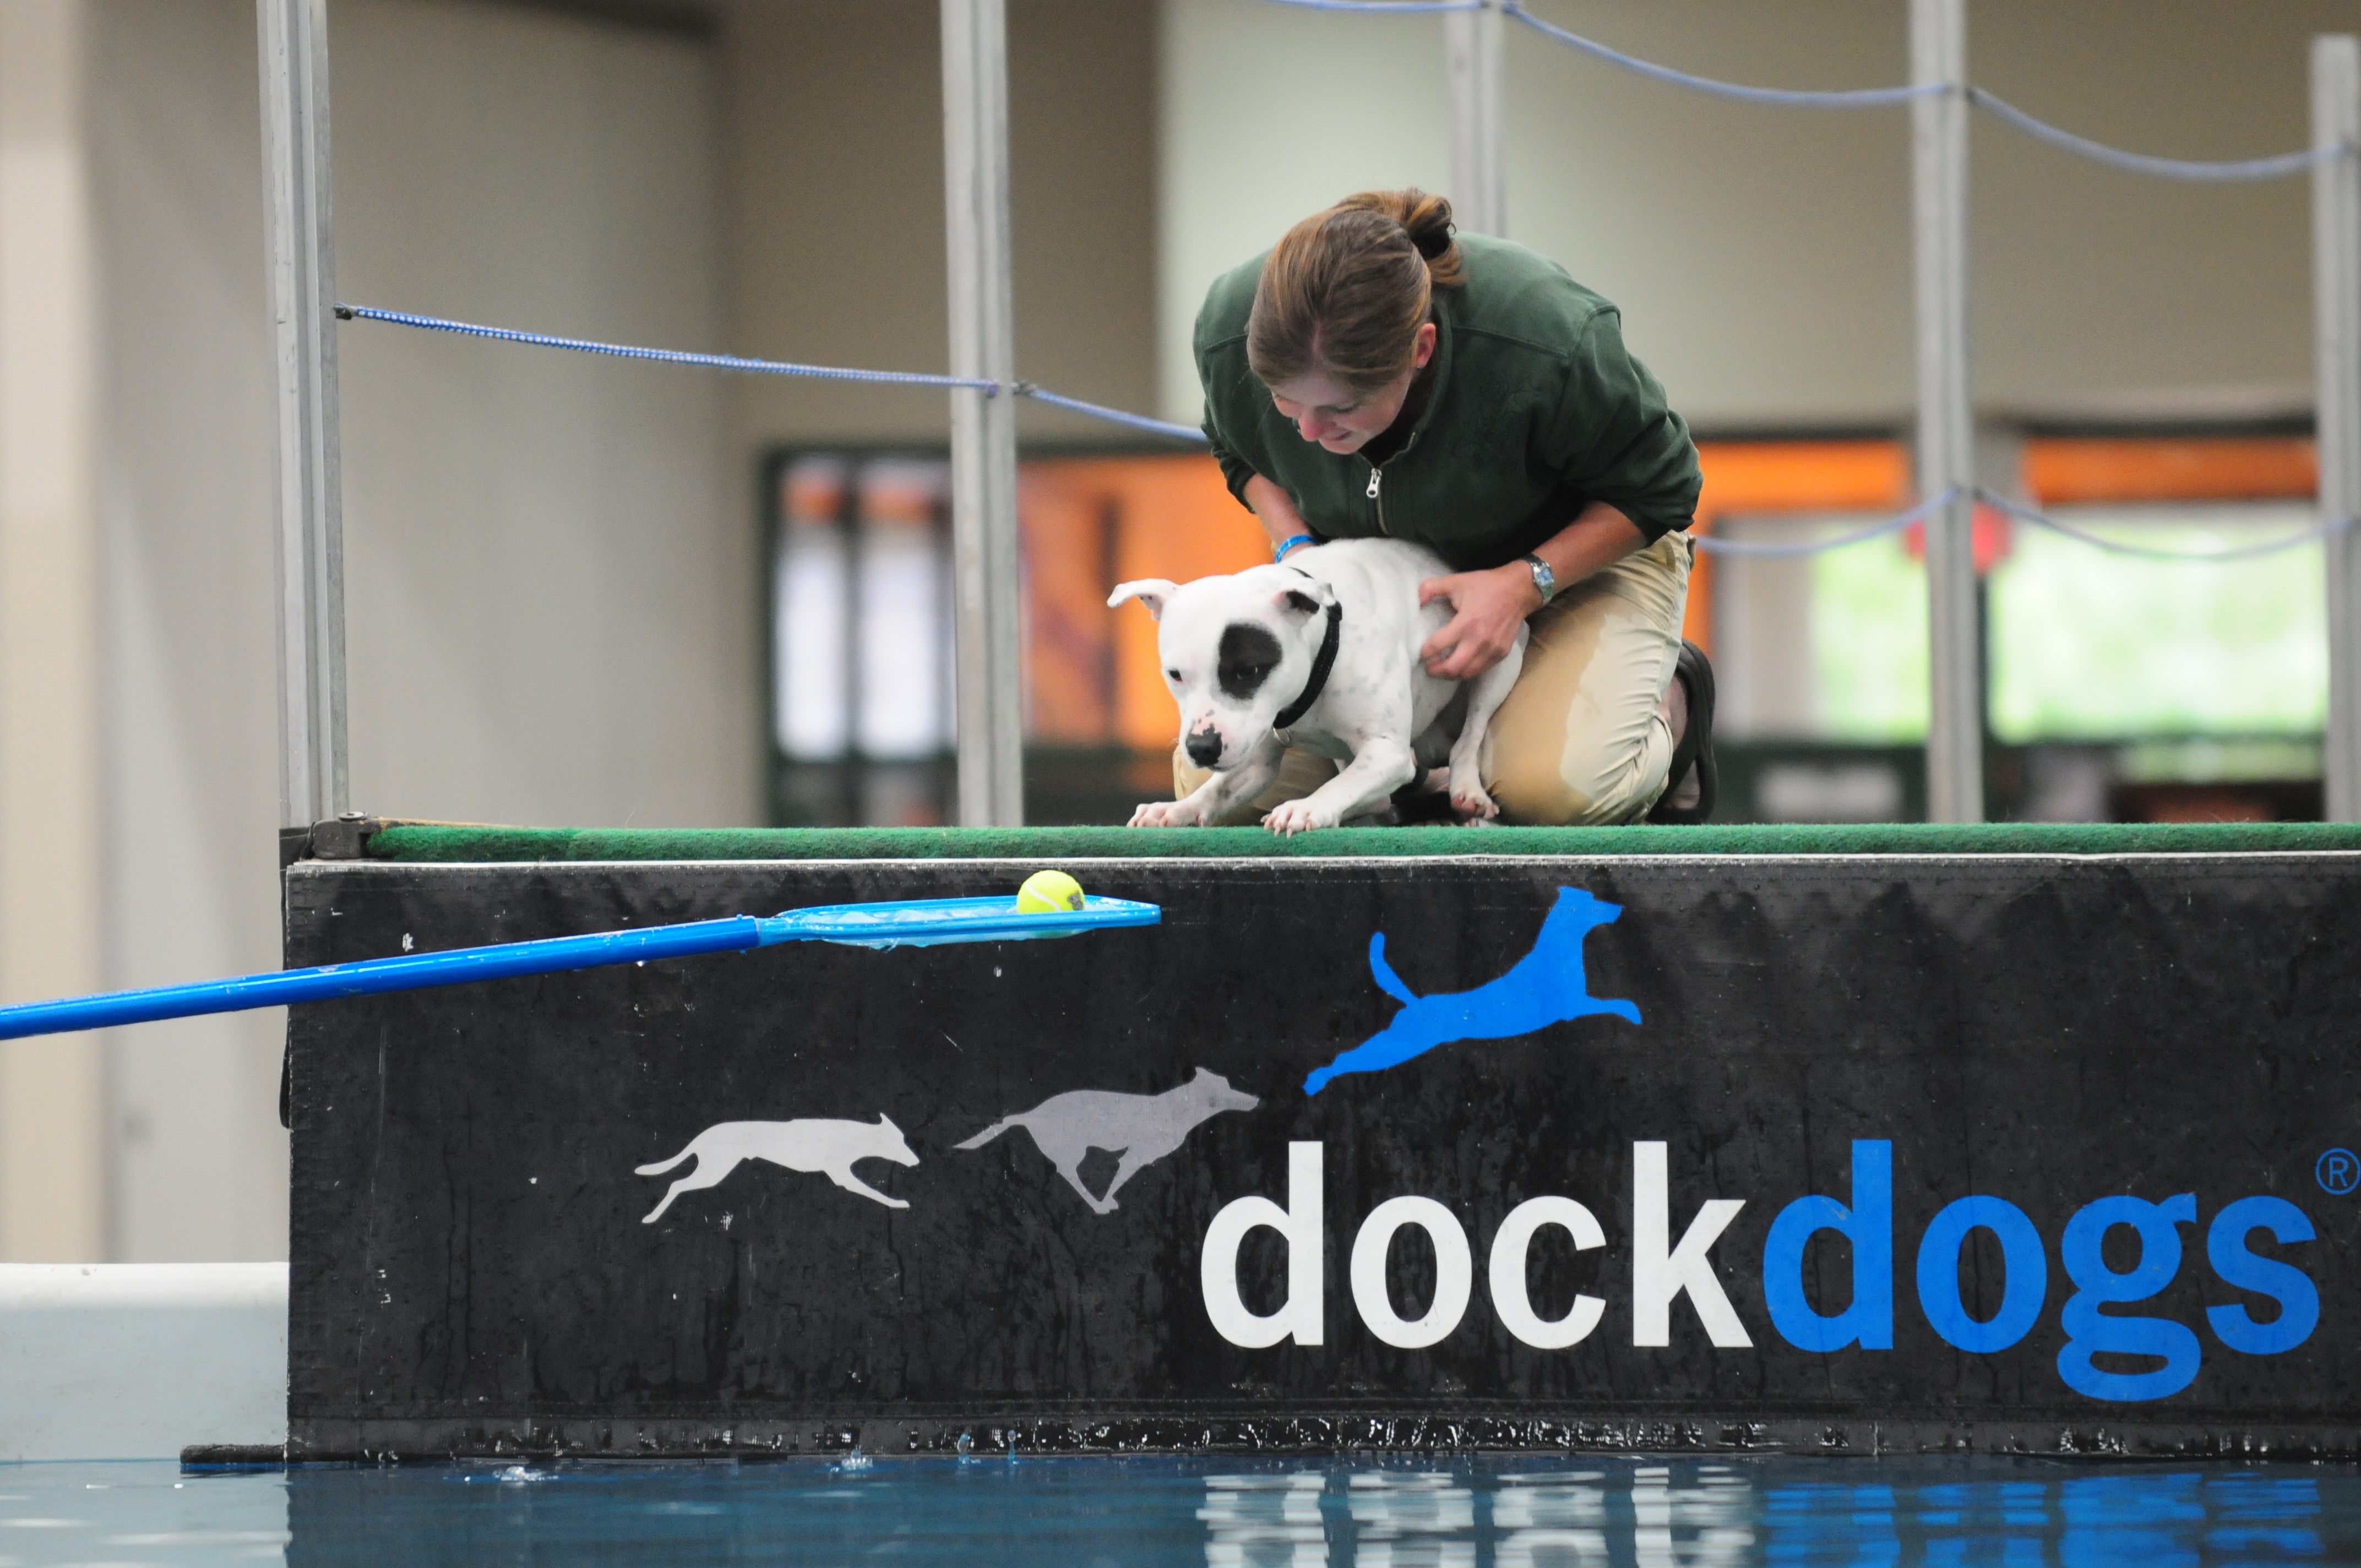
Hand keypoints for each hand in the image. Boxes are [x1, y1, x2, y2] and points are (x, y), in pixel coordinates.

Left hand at [1418, 564, 1539, 680]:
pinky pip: (1481, 670)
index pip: (1437, 645)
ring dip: (1451, 675)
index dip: (1424, 652)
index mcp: (1466, 623)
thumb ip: (1431, 588)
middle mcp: (1479, 640)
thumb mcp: (1456, 581)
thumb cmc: (1486, 585)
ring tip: (1442, 669)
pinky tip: (1461, 666)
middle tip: (1428, 668)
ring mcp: (1492, 649)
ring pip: (1467, 673)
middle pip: (1452, 668)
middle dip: (1436, 671)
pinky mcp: (1502, 653)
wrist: (1519, 590)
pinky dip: (1468, 671)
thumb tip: (1417, 601)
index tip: (1420, 653)